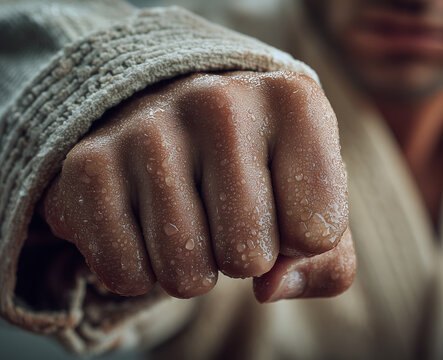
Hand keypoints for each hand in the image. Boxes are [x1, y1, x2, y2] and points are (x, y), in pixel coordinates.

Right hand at [38, 71, 355, 301]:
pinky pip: (125, 272)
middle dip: (243, 256)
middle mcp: (220, 101)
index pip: (316, 233)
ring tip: (190, 216)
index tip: (282, 204)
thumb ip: (327, 260)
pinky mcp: (89, 162)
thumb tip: (269, 288)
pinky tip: (146, 225)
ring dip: (193, 266)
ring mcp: (149, 126)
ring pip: (186, 273)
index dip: (300, 240)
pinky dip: (141, 272)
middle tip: (228, 215)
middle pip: (248, 256)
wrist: (181, 113)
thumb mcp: (314, 197)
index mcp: (293, 102)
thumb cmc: (261, 164)